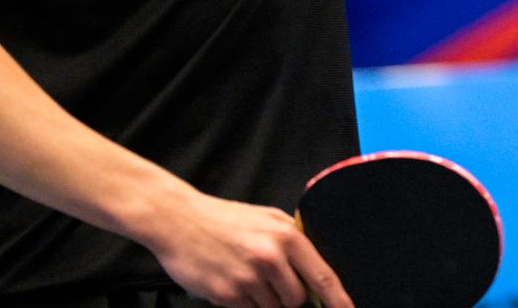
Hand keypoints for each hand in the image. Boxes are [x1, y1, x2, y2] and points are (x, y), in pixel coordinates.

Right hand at [142, 186, 353, 307]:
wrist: (179, 220)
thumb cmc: (225, 220)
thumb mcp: (267, 219)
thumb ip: (292, 243)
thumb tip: (314, 273)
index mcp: (286, 236)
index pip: (322, 276)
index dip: (338, 299)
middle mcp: (271, 257)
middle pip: (296, 299)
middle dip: (287, 295)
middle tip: (267, 277)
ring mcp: (248, 278)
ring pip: (272, 307)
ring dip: (263, 299)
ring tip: (244, 274)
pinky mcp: (227, 295)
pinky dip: (242, 302)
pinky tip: (230, 280)